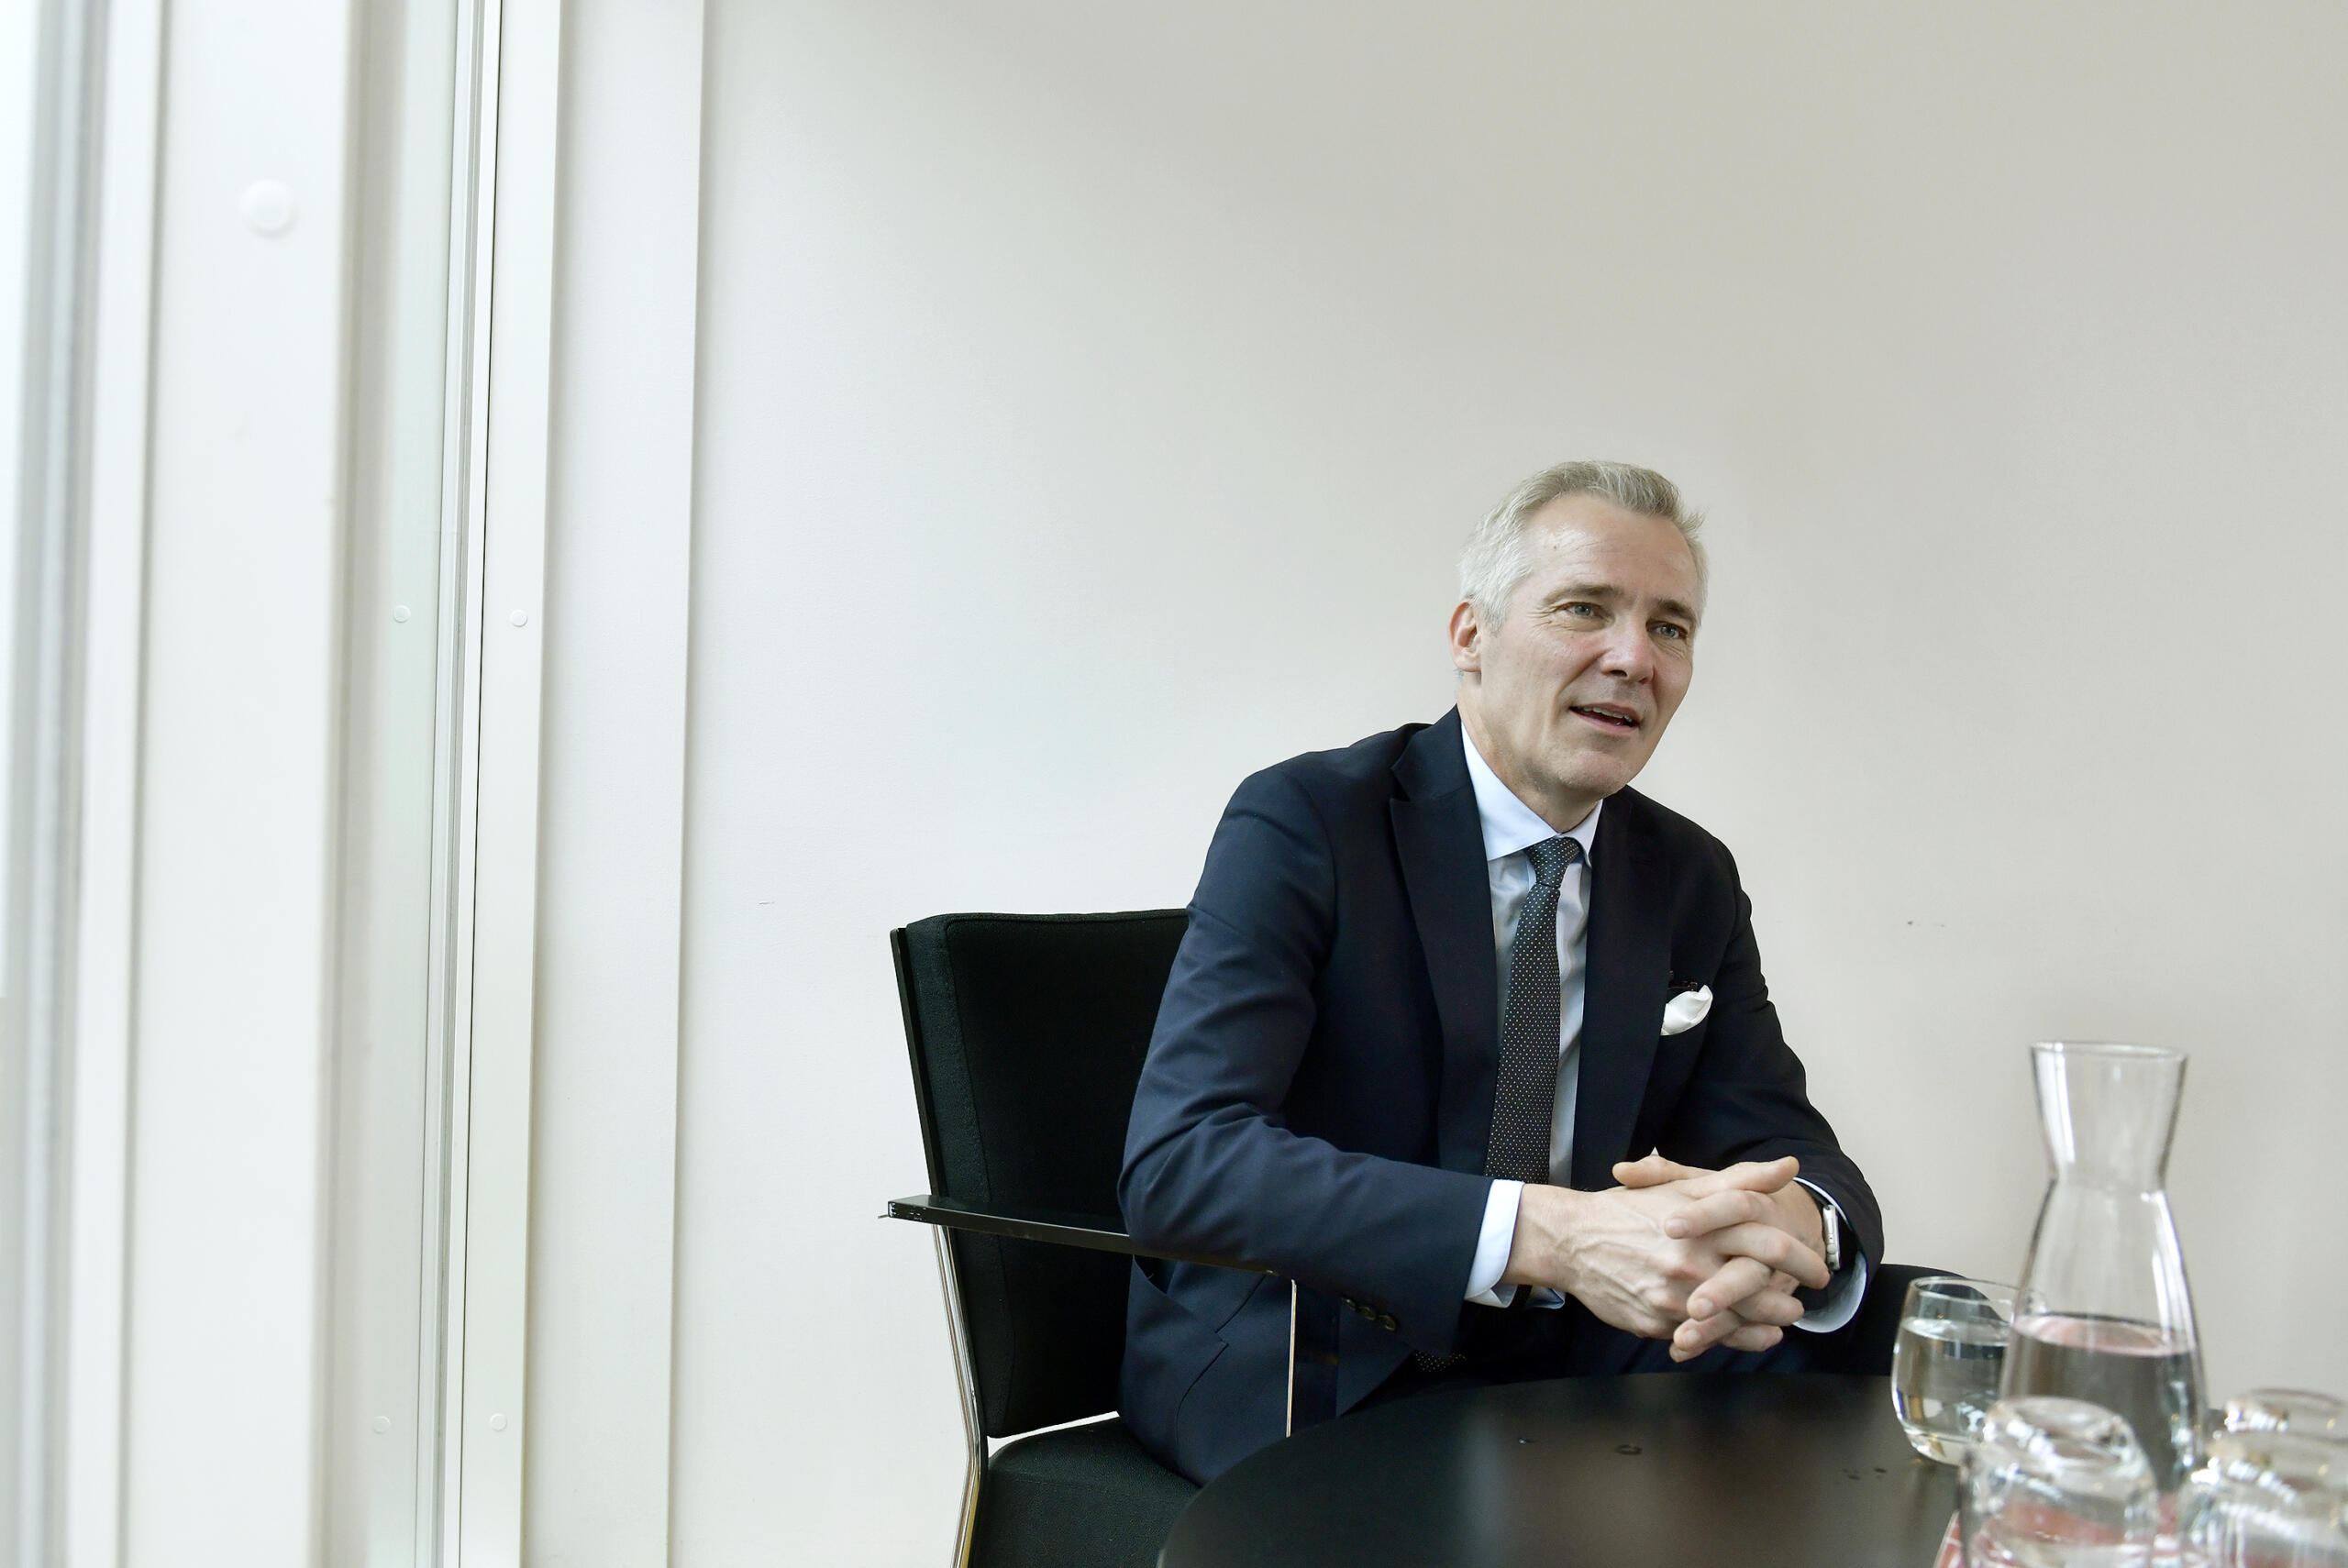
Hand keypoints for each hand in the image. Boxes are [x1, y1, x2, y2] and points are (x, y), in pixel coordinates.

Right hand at [1502, 1156, 1829, 1352]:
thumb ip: (1740, 1180)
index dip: (1801, 1258)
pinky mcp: (1656, 1323)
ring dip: (1766, 1324)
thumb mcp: (1683, 1188)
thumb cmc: (1629, 1210)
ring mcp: (1673, 1297)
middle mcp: (1690, 1263)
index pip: (1768, 1243)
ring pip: (1735, 1321)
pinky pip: (1703, 1338)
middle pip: (1758, 1289)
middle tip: (1803, 1302)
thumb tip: (1790, 1166)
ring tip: (1781, 1321)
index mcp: (1702, 1226)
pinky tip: (1747, 1335)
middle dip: (1787, 1300)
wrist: (1572, 1241)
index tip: (1817, 1268)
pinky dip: (1731, 1339)